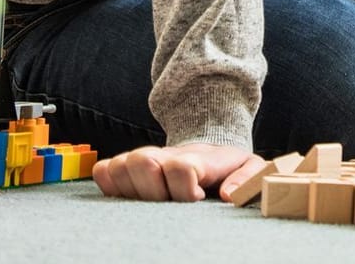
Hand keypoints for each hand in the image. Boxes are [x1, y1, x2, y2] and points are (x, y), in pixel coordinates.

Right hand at [91, 143, 265, 202]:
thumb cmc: (228, 167)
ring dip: (130, 189)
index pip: (180, 167)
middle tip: (168, 203)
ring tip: (150, 201)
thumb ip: (248, 179)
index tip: (196, 199)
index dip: (184, 189)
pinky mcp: (126, 167)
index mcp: (196, 159)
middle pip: (143, 161)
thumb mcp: (250, 168)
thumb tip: (227, 196)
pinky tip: (130, 196)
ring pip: (118, 166)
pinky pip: (104, 171)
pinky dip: (109, 185)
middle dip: (154, 191)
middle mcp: (164, 156)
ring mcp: (142, 160)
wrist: (209, 150)